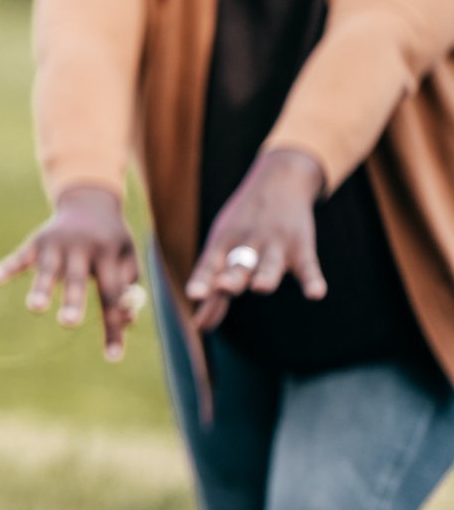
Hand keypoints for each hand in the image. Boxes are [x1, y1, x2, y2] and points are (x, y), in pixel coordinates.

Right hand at [0, 185, 143, 361]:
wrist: (90, 202)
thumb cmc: (112, 241)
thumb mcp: (128, 260)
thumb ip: (127, 290)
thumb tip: (124, 321)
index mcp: (109, 253)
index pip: (112, 294)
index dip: (113, 326)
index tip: (112, 358)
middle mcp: (82, 246)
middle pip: (78, 279)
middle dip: (72, 301)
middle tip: (69, 323)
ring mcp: (56, 243)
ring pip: (48, 270)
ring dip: (41, 288)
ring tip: (35, 308)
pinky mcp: (36, 241)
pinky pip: (20, 256)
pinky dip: (6, 267)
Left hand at [183, 148, 325, 331]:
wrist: (279, 182)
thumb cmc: (241, 226)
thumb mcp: (223, 250)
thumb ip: (214, 293)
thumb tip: (200, 327)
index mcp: (222, 245)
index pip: (210, 265)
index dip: (201, 280)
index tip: (193, 295)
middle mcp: (247, 245)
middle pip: (238, 265)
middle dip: (231, 278)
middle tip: (223, 287)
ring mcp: (275, 246)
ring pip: (269, 264)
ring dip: (265, 275)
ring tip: (260, 287)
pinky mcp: (301, 248)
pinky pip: (308, 266)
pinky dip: (313, 280)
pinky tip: (316, 294)